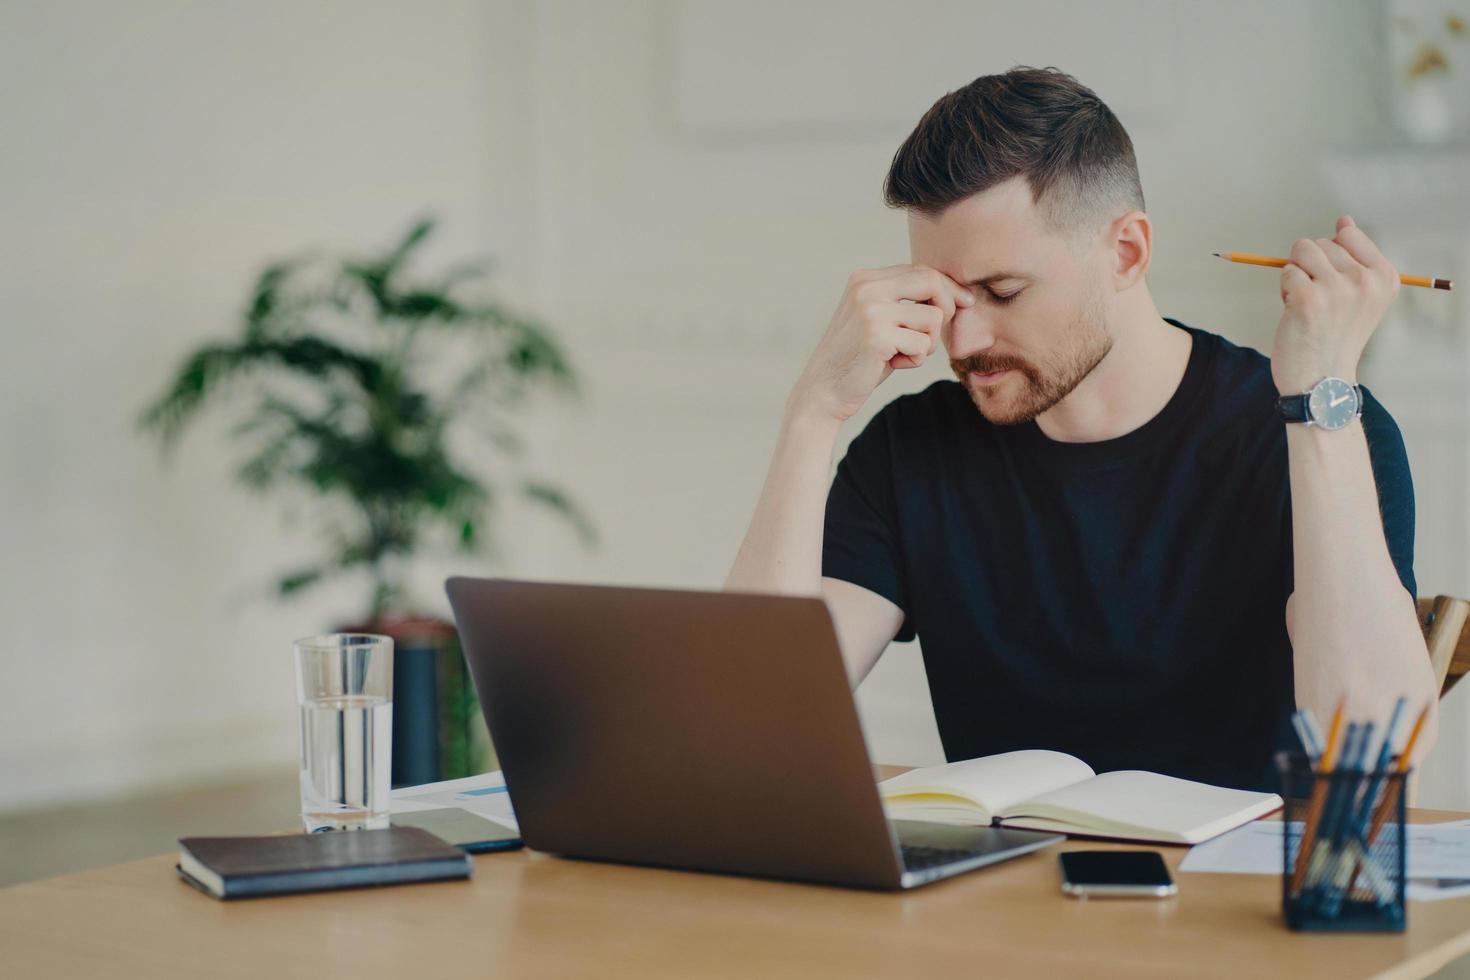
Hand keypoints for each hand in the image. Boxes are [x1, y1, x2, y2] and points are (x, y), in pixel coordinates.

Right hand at [788, 265, 974, 423]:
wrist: (822, 392)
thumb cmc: (858, 359)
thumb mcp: (878, 320)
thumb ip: (904, 301)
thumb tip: (955, 292)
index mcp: (865, 279)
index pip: (921, 270)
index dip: (948, 288)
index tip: (964, 303)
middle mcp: (866, 288)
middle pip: (931, 281)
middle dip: (947, 308)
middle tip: (934, 334)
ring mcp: (871, 310)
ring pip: (933, 317)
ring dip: (926, 343)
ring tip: (901, 354)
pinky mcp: (878, 335)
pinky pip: (923, 344)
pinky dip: (915, 360)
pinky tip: (892, 365)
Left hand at [1270, 215, 1399, 395]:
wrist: (1322, 380)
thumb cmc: (1336, 335)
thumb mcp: (1360, 295)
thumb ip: (1354, 257)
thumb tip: (1344, 220)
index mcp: (1384, 277)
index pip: (1347, 233)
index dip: (1330, 254)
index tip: (1334, 283)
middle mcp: (1365, 280)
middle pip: (1320, 242)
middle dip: (1311, 267)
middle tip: (1319, 302)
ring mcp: (1337, 289)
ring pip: (1301, 252)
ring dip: (1295, 274)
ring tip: (1307, 304)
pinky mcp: (1307, 298)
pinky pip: (1286, 272)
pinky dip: (1285, 290)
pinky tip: (1296, 314)